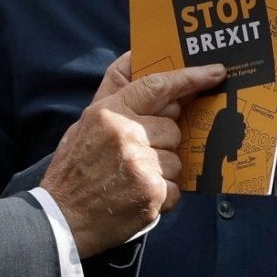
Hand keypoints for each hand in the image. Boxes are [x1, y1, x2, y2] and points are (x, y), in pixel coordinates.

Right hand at [41, 56, 226, 253]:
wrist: (62, 218)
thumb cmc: (74, 169)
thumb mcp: (85, 124)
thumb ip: (113, 94)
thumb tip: (134, 58)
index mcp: (109, 112)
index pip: (157, 85)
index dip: (190, 78)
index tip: (215, 73)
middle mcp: (126, 134)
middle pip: (173, 128)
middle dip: (162, 143)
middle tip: (135, 157)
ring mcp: (141, 164)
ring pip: (177, 159)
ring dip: (161, 171)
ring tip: (131, 180)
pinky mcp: (152, 192)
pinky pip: (176, 188)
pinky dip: (163, 195)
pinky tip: (138, 197)